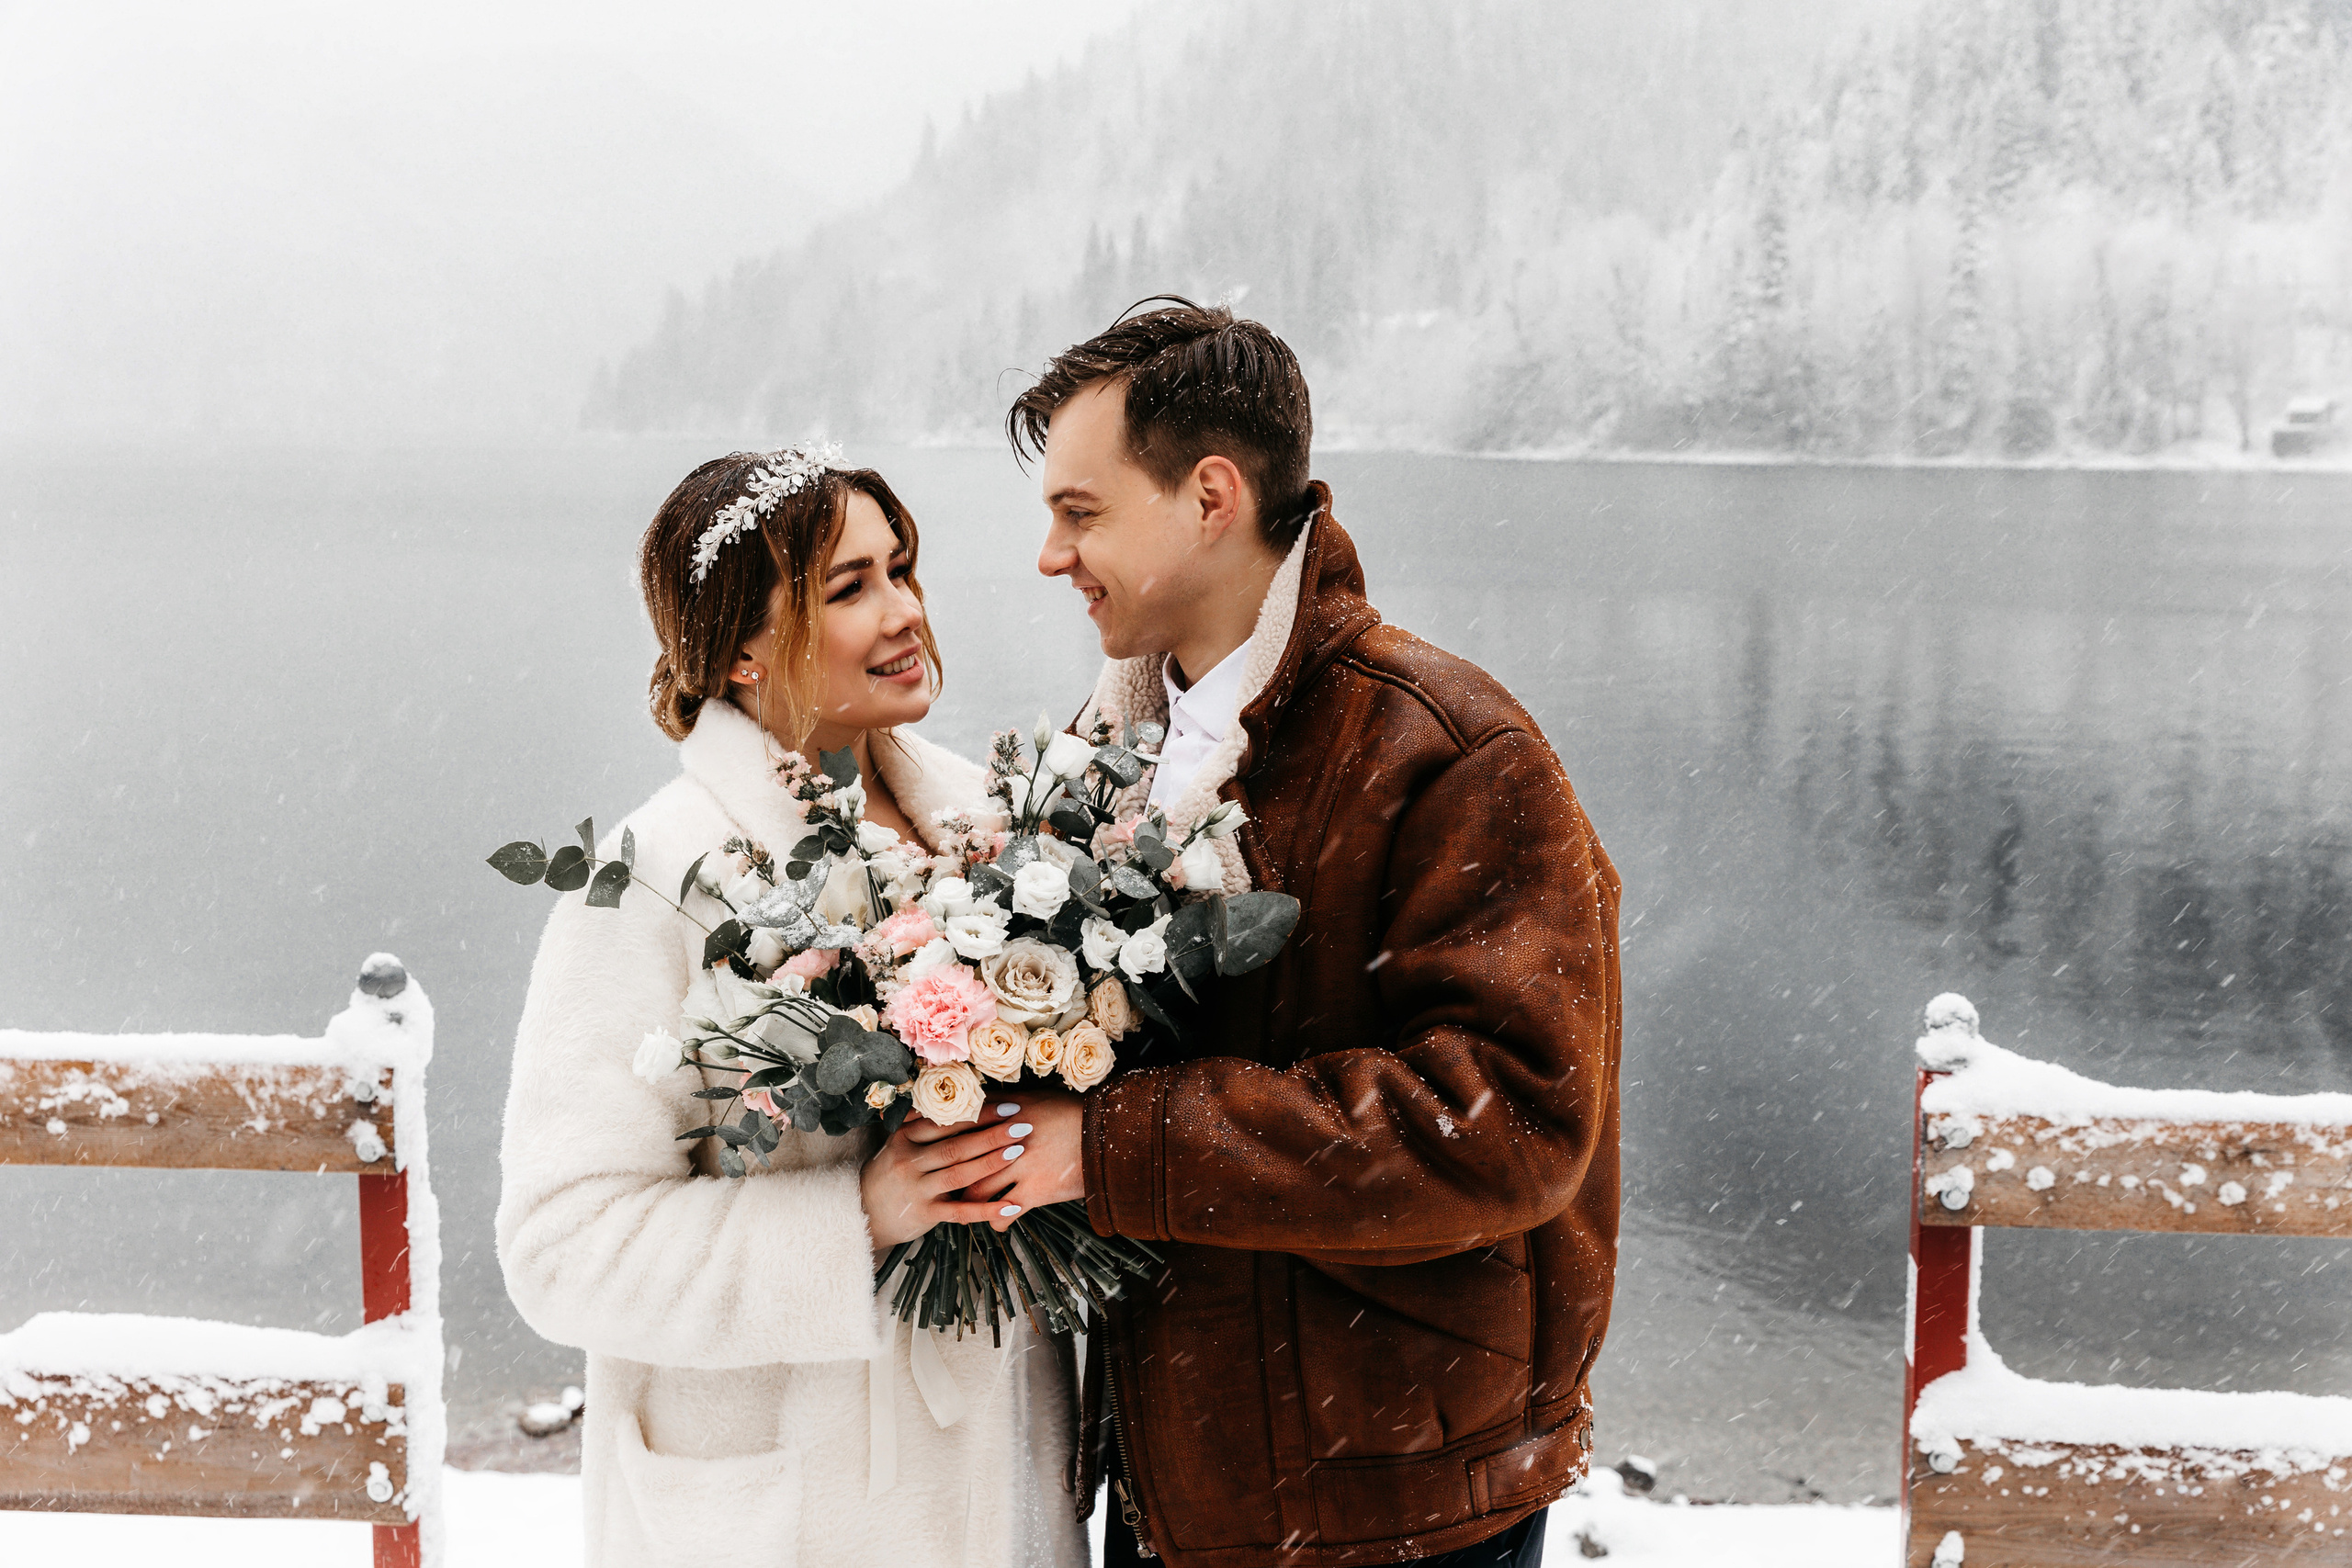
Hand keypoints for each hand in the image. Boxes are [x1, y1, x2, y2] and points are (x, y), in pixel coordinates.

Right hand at [861, 1099, 1043, 1248]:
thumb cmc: (890, 1173)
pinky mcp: (924, 1214)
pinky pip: (960, 1211)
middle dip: (992, 1135)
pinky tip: (1010, 1204)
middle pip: (956, 1146)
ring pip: (959, 1174)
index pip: (947, 1122)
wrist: (863, 1212)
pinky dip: (986, 1209)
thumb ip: (923, 1126)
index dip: (979, 1113)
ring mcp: (916, 1189)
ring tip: (1019, 1151)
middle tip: (1022, 1124)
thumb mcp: (898, 1144)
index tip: (1008, 1105)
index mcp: (904, 1138)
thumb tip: (959, 1098)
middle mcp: (908, 1161)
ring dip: (991, 1163)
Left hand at [939, 1087, 1082, 1231]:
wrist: (1106, 1133)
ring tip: (962, 1205)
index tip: (926, 1145)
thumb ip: (1003, 1102)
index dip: (939, 1137)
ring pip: (977, 1191)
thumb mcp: (1036, 1098)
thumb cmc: (1072, 1112)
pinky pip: (1004, 1213)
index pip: (960, 1127)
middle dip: (946, 1172)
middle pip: (962, 1161)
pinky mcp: (1035, 1191)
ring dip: (968, 1200)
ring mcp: (1020, 1167)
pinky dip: (996, 1220)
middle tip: (938, 1180)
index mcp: (1005, 1114)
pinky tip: (994, 1222)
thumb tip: (975, 1101)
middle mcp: (1007, 1140)